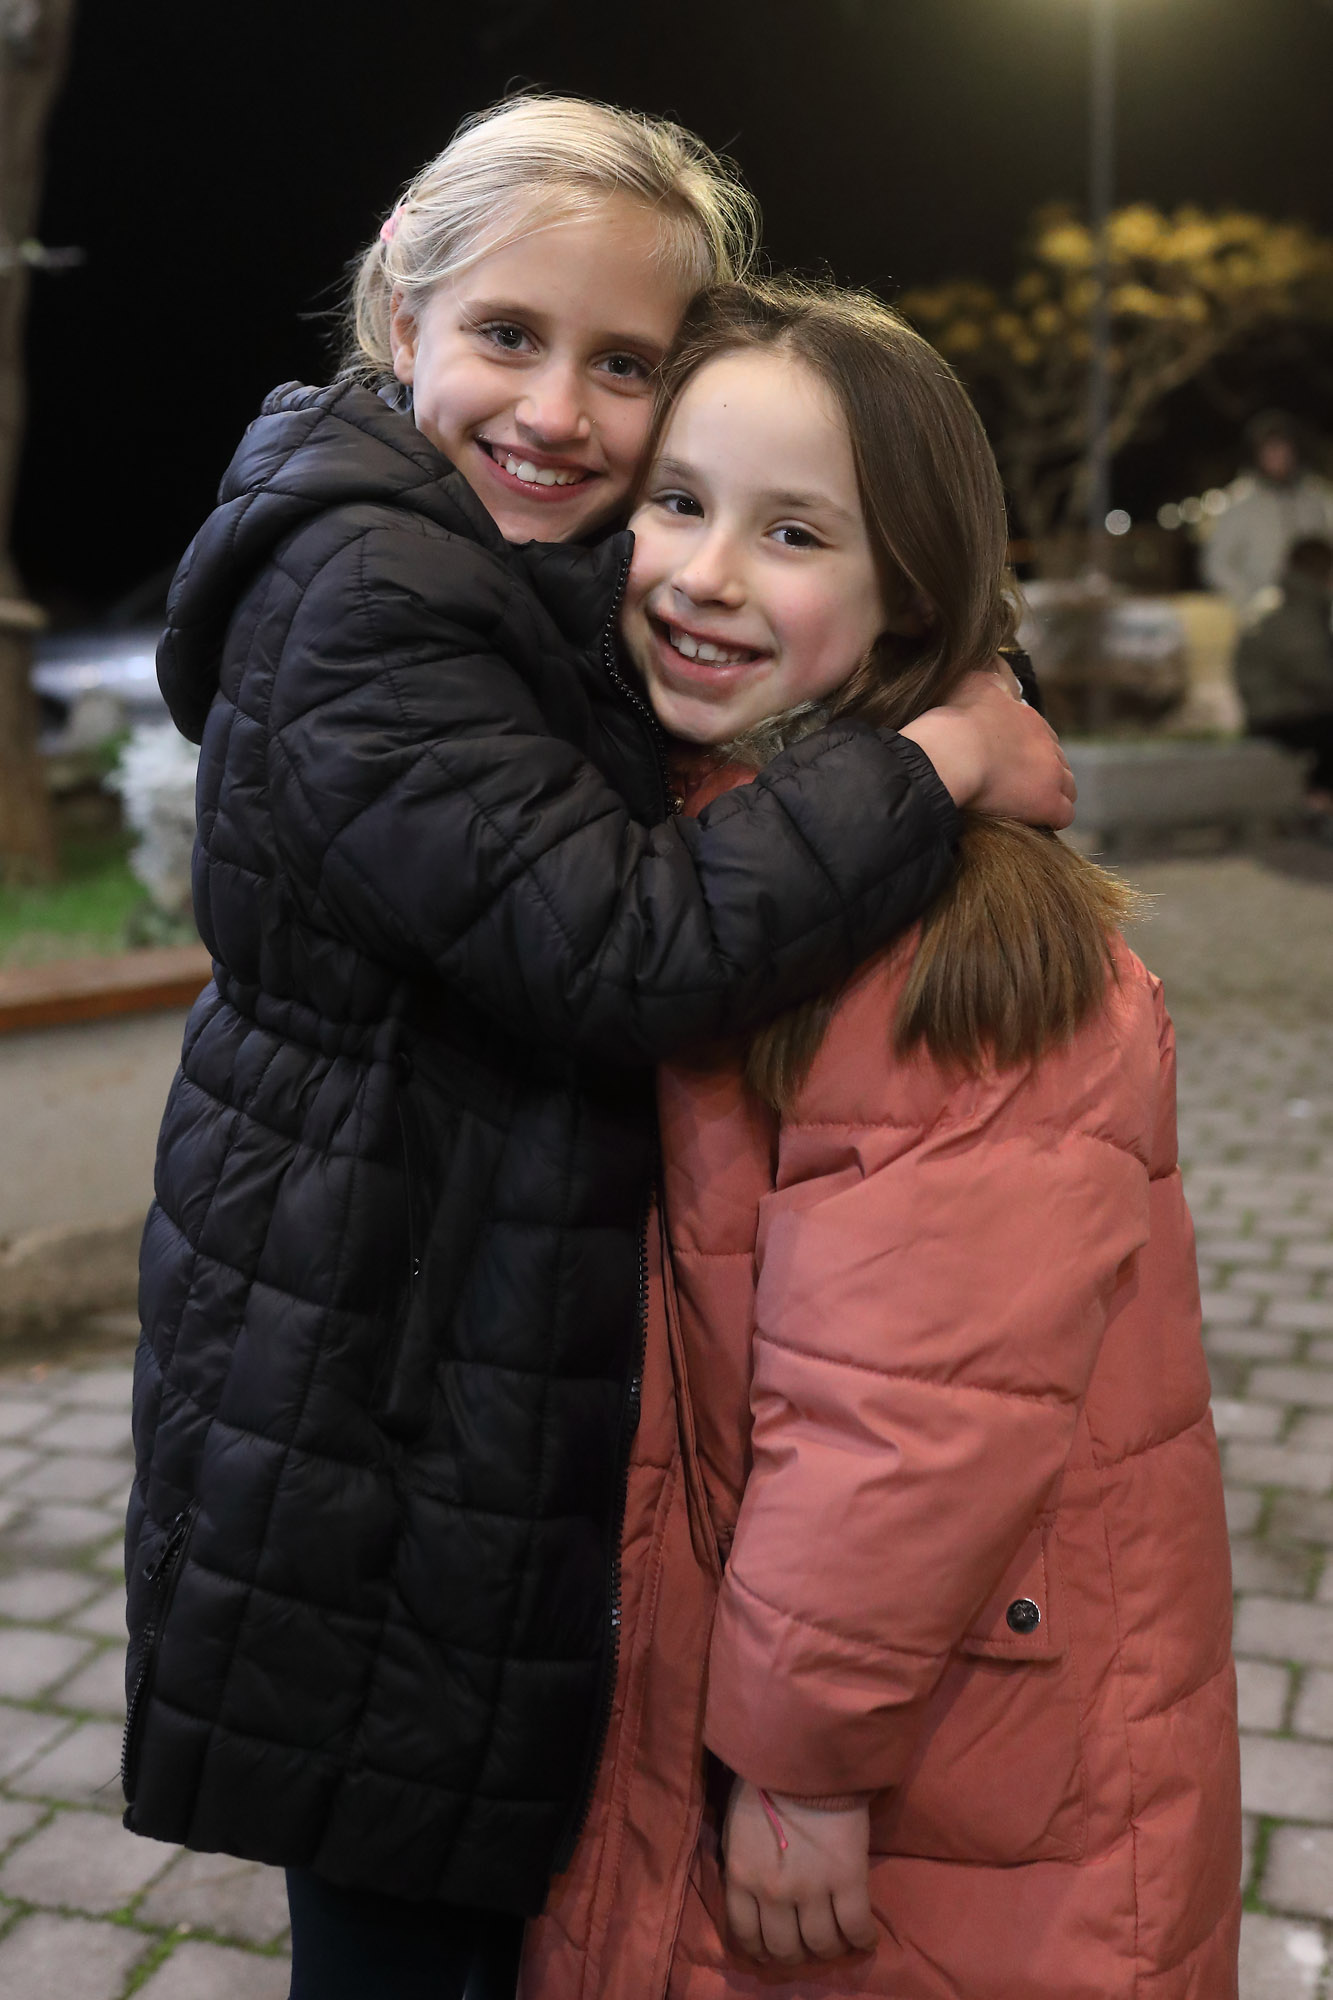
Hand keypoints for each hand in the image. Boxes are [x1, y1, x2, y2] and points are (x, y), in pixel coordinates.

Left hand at [722, 1780, 877, 1965]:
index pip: (747, 1936)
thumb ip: (745, 1866)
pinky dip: (862, 1940)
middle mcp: (773, 1893)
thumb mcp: (737, 1828)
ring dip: (830, 1949)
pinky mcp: (847, 1878)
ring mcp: (811, 1889)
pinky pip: (855, 1926)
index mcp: (741, 1877)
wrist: (801, 1751)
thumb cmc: (764, 1781)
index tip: (773, 1948)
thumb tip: (756, 1893)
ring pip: (821, 1944)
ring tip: (837, 1939)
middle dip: (797, 1953)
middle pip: (785, 1948)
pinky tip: (865, 1938)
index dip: (763, 1949)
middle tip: (807, 1943)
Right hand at [900, 661, 1075, 827]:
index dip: (1029, 751)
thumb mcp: (972, 681)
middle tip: (1019, 785)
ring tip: (1028, 805)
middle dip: (1044, 772)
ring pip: (1068, 787)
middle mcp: (1047, 743)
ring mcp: (1051, 774)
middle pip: (1059, 761)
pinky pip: (1064, 814)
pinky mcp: (1047, 802)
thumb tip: (993, 660)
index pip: (1043, 736)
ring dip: (1053, 795)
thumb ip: (988, 675)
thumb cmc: (954, 718)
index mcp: (1029, 718)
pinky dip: (1052, 817)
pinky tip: (1034, 820)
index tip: (1011, 761)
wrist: (951, 751)